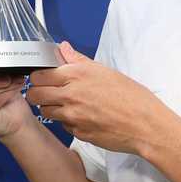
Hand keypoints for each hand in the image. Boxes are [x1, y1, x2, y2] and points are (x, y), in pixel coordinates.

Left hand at [26, 41, 167, 155]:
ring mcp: (72, 116)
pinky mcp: (77, 132)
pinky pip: (62, 125)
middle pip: (34, 94)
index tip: (44, 78)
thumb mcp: (106, 71)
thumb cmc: (132, 97)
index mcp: (77, 75)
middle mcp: (71, 95)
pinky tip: (83, 116)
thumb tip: (63, 48)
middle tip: (48, 92)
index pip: (38, 75)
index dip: (39, 76)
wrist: (145, 125)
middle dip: (38, 92)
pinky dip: (67, 121)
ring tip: (68, 104)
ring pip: (45, 111)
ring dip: (51, 107)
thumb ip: (78, 60)